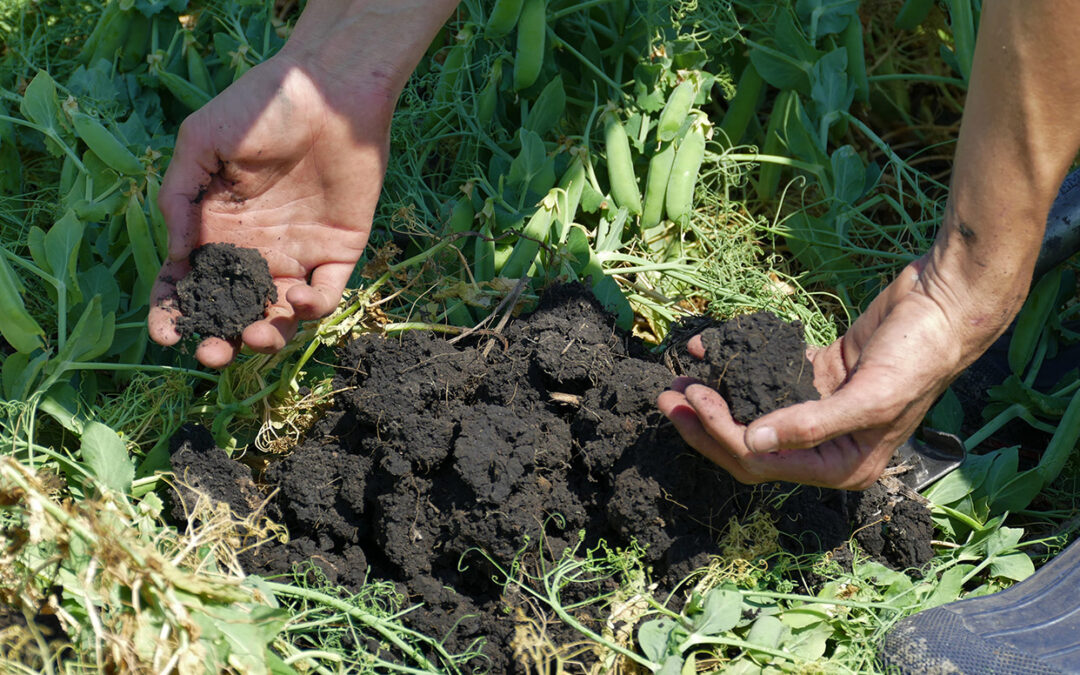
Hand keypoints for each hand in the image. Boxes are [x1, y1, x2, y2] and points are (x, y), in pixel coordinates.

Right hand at [148, 53, 391, 367]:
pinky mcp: (339, 252)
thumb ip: (180, 198)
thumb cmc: (259, 107)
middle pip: (234, 312)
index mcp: (216, 229)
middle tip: (212, 354)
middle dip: (220, 340)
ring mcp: (298, 254)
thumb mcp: (201, 143)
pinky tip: (297, 300)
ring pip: (280, 315)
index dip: (174, 312)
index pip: (190, 283)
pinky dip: (312, 308)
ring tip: (255, 338)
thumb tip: (178, 255)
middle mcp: (255, 250)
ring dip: (266, 336)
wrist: (328, 89)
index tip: (166, 333)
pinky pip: (326, 295)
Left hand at [658, 254, 1018, 489]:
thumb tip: (753, 441)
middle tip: (665, 397)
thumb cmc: (917, 357)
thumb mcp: (869, 398)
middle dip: (704, 424)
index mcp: (840, 466)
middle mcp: (826, 445)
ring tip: (678, 375)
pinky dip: (738, 362)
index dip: (720, 434)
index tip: (691, 398)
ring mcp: (818, 409)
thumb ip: (809, 424)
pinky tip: (711, 345)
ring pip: (752, 410)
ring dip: (715, 395)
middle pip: (748, 445)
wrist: (945, 304)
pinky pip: (766, 374)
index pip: (762, 462)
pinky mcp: (816, 375)